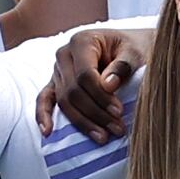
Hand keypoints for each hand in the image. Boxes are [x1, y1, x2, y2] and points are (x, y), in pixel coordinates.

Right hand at [40, 25, 148, 139]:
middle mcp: (64, 54)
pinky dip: (43, 115)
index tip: (119, 111)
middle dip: (95, 113)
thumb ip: (123, 66)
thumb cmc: (134, 49)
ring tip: (103, 137)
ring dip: (82, 122)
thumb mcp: (135, 53)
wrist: (129, 48)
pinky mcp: (55, 83)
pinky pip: (45, 99)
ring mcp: (58, 70)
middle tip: (117, 129)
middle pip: (74, 91)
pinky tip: (47, 131)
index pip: (85, 74)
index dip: (101, 96)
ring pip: (64, 101)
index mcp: (82, 41)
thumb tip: (108, 85)